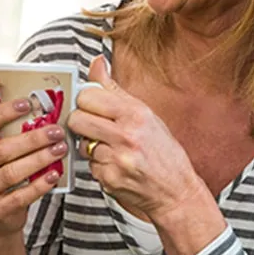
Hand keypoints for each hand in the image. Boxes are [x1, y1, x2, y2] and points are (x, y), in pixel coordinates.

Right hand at [0, 70, 67, 240]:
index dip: (3, 113)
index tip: (28, 102)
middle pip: (1, 150)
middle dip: (32, 138)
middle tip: (57, 129)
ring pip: (11, 173)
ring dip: (39, 159)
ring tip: (60, 149)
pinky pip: (18, 197)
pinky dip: (38, 186)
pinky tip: (54, 175)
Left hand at [69, 56, 206, 222]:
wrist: (176, 192)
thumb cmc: (162, 151)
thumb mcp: (145, 114)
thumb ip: (114, 89)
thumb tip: (97, 62)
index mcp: (136, 113)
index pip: (88, 95)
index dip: (85, 101)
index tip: (91, 106)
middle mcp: (127, 135)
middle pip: (77, 118)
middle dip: (80, 122)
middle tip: (93, 127)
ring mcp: (117, 159)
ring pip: (80, 143)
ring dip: (89, 146)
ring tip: (110, 148)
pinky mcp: (109, 179)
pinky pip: (88, 165)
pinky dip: (97, 165)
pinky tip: (114, 165)